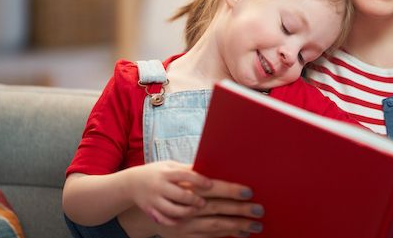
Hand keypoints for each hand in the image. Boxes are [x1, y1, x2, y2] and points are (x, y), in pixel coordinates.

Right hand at [119, 178, 264, 237]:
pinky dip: (221, 236)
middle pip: (214, 206)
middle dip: (238, 209)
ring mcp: (179, 219)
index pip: (209, 186)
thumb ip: (195, 169)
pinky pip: (202, 236)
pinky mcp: (178, 231)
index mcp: (181, 180)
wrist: (133, 190)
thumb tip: (219, 160)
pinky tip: (237, 233)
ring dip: (233, 226)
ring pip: (210, 225)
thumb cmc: (160, 173)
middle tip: (259, 209)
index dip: (228, 189)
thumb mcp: (174, 166)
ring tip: (253, 225)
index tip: (247, 191)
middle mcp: (180, 201)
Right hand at [127, 161, 210, 224]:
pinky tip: (182, 219)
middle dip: (194, 200)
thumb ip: (185, 168)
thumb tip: (207, 168)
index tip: (210, 185)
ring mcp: (154, 200)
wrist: (132, 183)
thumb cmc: (156, 172)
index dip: (199, 180)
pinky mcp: (150, 210)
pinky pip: (163, 219)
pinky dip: (173, 221)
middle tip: (204, 202)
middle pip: (180, 195)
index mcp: (166, 172)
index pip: (184, 175)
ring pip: (172, 210)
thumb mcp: (169, 165)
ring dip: (186, 212)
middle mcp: (159, 186)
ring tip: (195, 210)